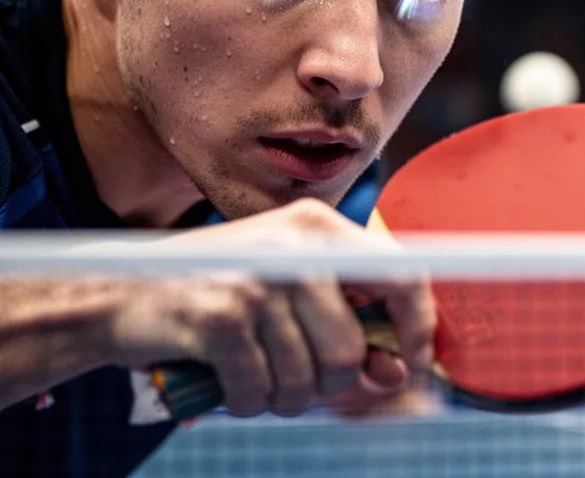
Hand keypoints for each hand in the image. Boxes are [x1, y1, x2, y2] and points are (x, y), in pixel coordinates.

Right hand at [102, 198, 434, 417]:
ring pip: (309, 379)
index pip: (403, 274)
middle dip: (327, 383)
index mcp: (321, 227)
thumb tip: (398, 372)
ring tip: (255, 371)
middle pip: (350, 348)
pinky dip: (246, 400)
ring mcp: (258, 278)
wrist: (123, 294)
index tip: (415, 365)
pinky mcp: (222, 315)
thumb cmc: (221, 295)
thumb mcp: (291, 292)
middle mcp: (296, 245)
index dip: (419, 328)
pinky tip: (227, 378)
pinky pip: (261, 391)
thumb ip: (348, 324)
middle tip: (293, 374)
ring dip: (283, 396)